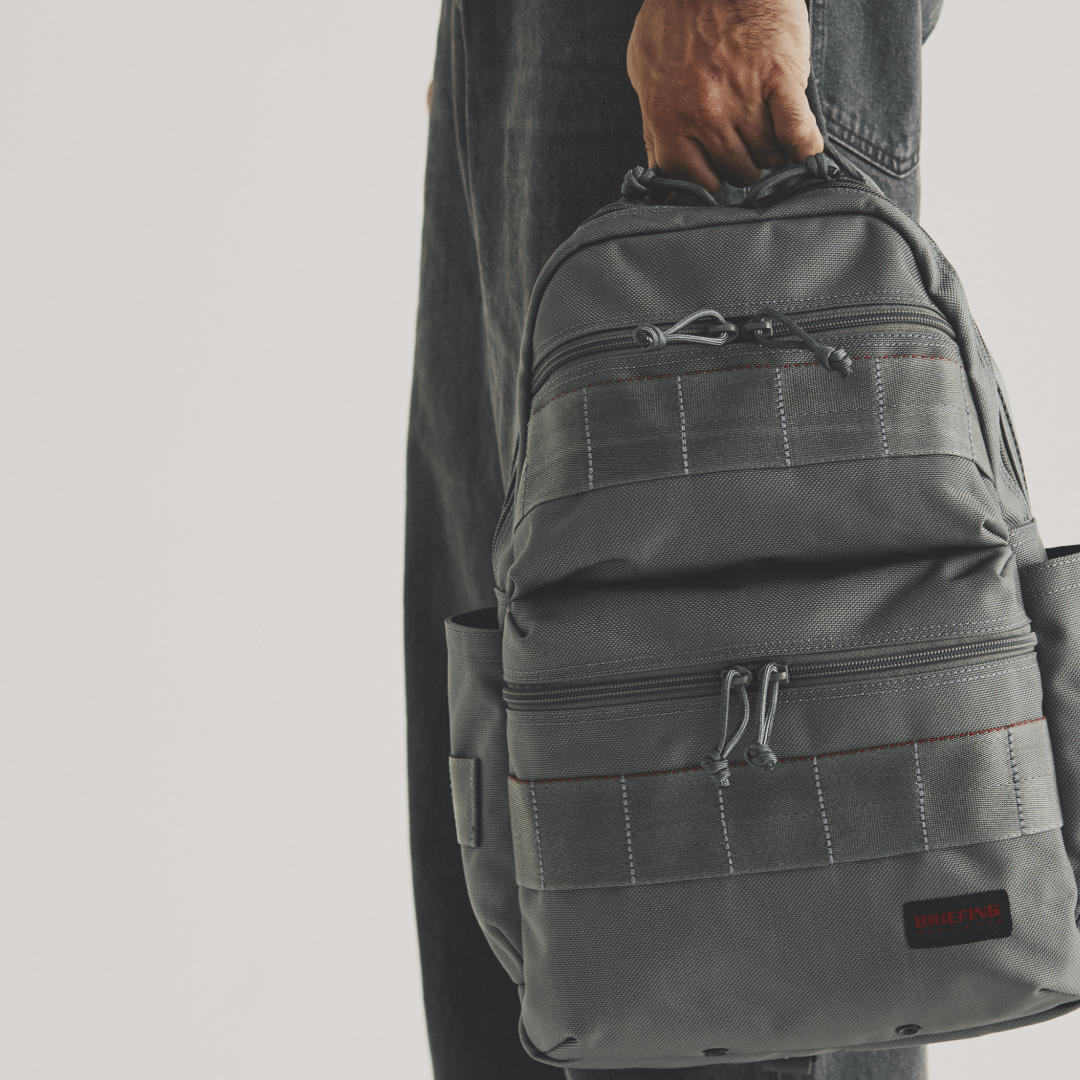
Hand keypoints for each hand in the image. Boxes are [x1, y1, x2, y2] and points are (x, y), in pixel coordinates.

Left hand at [627, 0, 823, 189]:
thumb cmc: (677, 16)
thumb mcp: (646, 74)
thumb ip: (653, 129)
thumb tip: (658, 180)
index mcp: (669, 118)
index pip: (691, 181)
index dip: (707, 180)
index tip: (715, 171)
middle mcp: (706, 115)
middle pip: (735, 173)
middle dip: (741, 164)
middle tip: (744, 143)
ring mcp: (745, 99)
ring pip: (766, 157)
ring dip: (771, 151)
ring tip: (767, 129)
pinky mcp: (782, 78)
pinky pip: (798, 133)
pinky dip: (804, 146)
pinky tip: (804, 147)